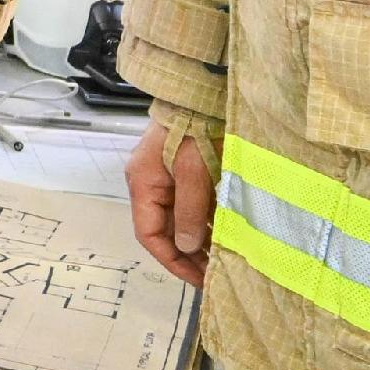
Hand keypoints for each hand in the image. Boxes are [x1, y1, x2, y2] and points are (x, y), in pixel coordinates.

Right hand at [127, 114, 213, 285]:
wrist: (202, 90)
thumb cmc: (196, 128)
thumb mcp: (194, 170)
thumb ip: (191, 210)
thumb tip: (189, 248)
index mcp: (144, 184)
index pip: (149, 235)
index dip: (172, 261)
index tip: (198, 279)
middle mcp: (150, 184)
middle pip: (165, 230)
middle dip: (188, 255)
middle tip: (215, 275)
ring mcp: (166, 177)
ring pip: (179, 219)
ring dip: (199, 240)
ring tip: (223, 259)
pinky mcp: (183, 170)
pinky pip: (190, 204)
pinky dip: (205, 222)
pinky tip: (225, 234)